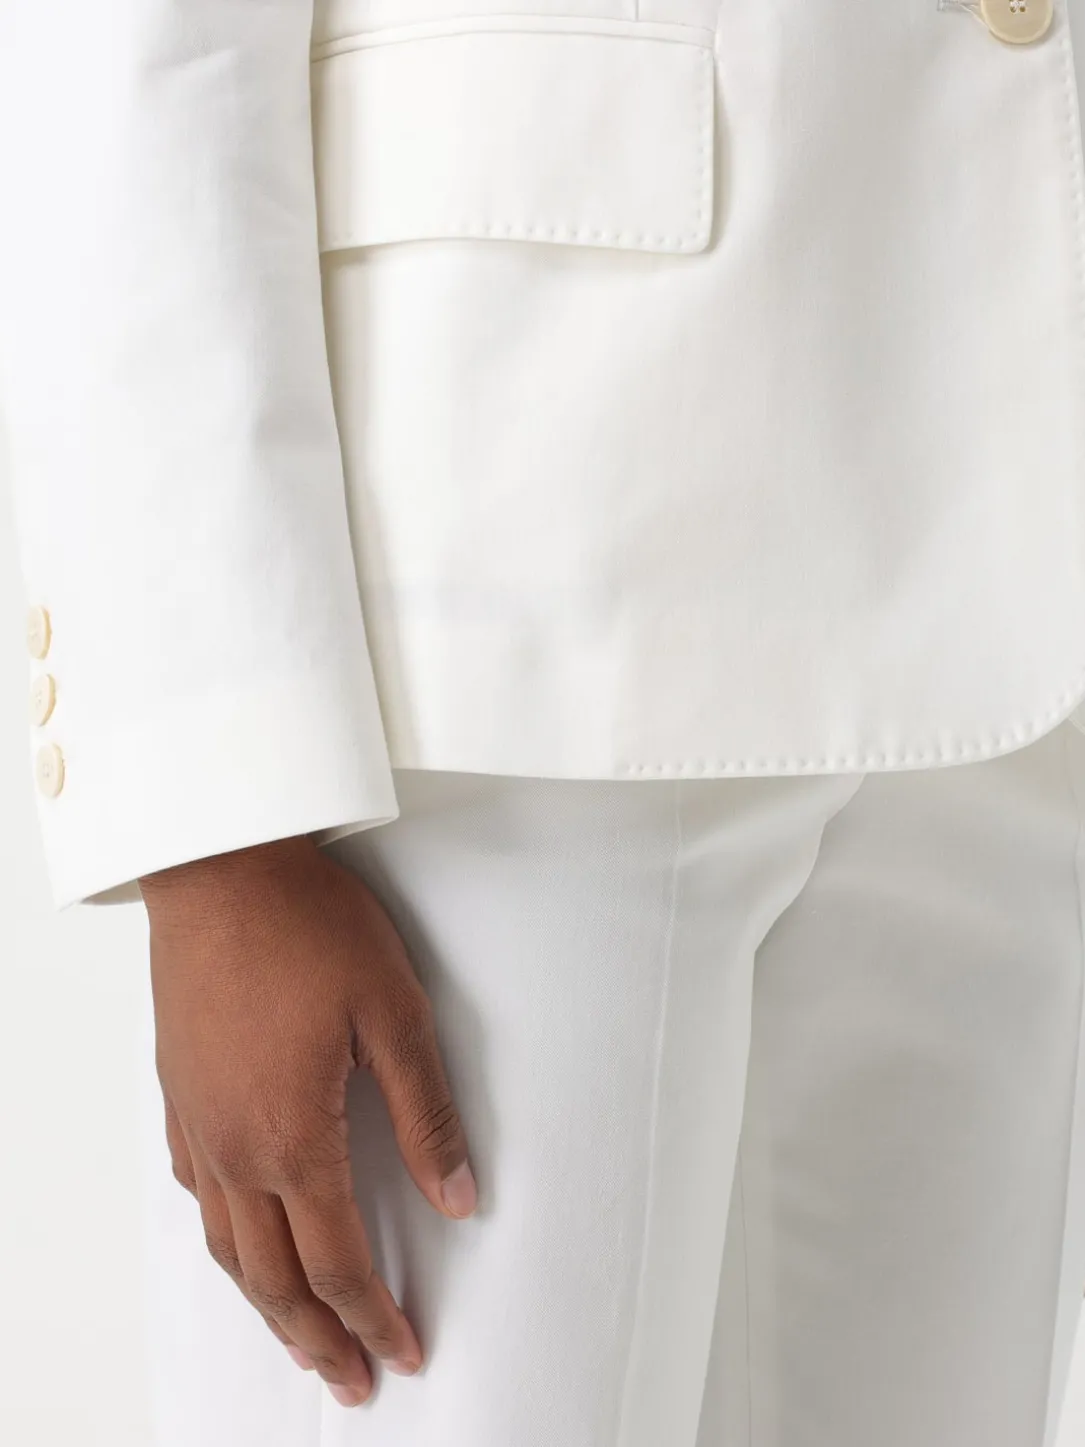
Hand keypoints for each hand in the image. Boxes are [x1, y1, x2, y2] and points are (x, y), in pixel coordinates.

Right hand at [140, 835, 475, 1408]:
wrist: (220, 866)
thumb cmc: (309, 927)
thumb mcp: (394, 1013)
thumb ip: (428, 1115)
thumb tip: (462, 1199)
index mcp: (293, 1136)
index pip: (340, 1260)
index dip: (376, 1317)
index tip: (404, 1355)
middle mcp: (234, 1148)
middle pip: (273, 1277)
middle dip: (318, 1339)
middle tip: (350, 1384)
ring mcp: (196, 1123)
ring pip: (226, 1247)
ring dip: (265, 1306)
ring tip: (299, 1340)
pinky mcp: (177, 1093)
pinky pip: (195, 1194)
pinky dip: (223, 1240)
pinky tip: (238, 1237)